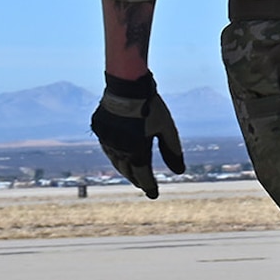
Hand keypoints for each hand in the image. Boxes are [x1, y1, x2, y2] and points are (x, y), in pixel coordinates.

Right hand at [90, 72, 186, 197]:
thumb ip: (172, 151)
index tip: (153, 194)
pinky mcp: (99, 129)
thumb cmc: (151, 107)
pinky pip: (107, 148)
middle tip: (143, 185)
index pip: (143, 176)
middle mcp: (118, 150)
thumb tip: (180, 172)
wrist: (127, 85)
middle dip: (137, 179)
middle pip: (128, 171)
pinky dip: (114, 155)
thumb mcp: (167, 129)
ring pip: (115, 161)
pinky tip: (118, 154)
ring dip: (124, 169)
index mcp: (135, 152)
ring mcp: (106, 140)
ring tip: (131, 173)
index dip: (149, 186)